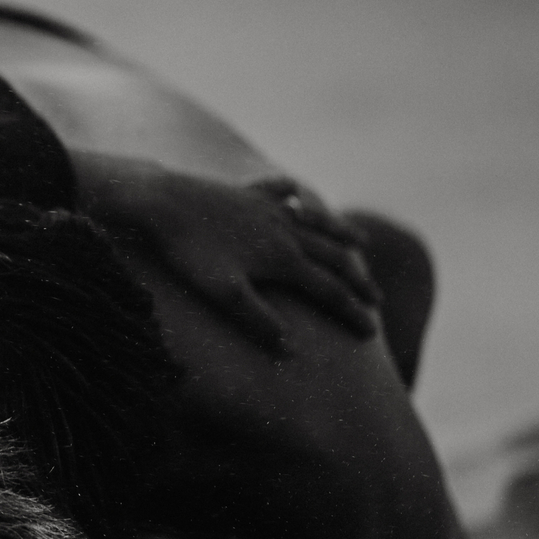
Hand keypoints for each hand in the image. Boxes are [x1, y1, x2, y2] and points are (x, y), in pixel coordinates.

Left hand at [72, 156, 379, 353]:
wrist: (162, 202)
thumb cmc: (189, 252)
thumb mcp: (222, 293)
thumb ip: (256, 320)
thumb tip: (288, 349)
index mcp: (283, 258)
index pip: (329, 291)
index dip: (351, 313)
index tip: (370, 334)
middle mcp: (285, 229)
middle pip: (333, 257)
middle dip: (357, 280)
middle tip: (376, 299)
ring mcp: (266, 207)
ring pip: (316, 220)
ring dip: (341, 233)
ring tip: (361, 242)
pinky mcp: (245, 192)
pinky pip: (277, 189)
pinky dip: (292, 193)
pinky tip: (295, 193)